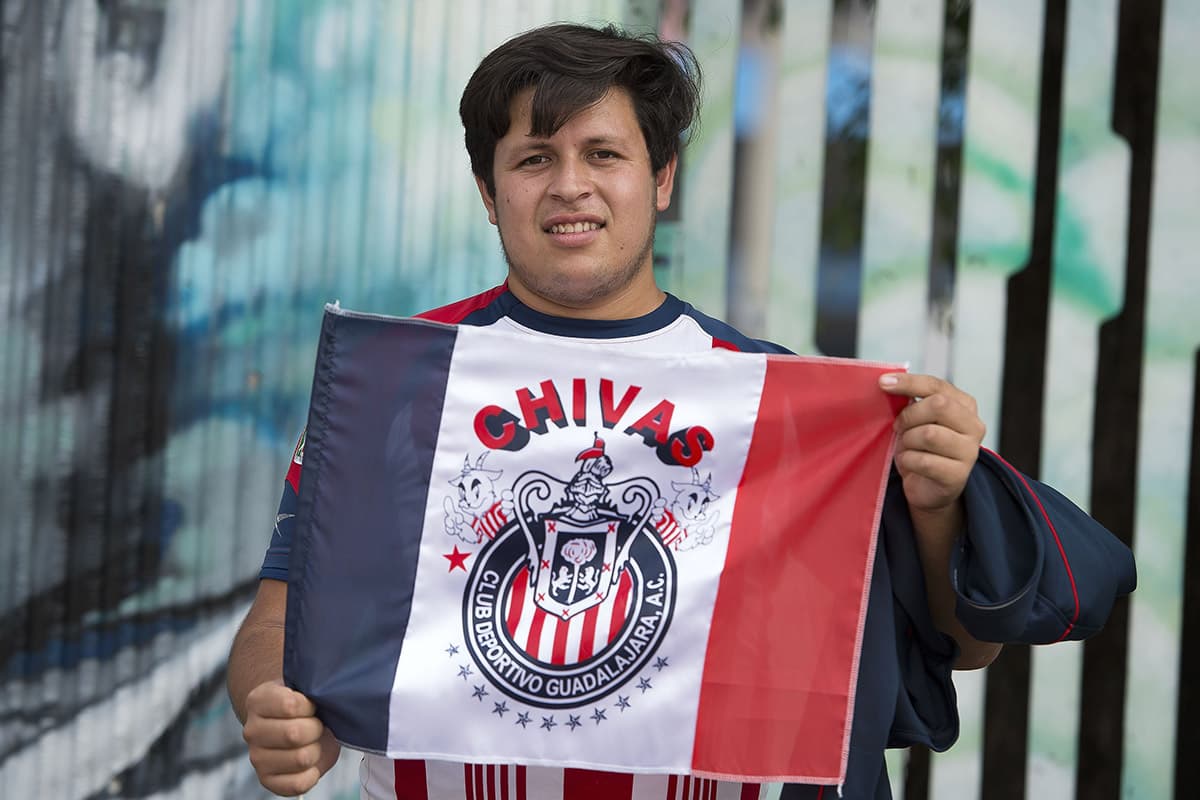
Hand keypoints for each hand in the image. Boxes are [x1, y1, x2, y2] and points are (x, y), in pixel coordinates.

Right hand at [242, 680, 339, 796]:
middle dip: (315, 729)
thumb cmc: (304, 705)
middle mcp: (252, 730)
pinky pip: (298, 784)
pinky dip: (312, 774)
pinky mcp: (267, 781)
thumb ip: (311, 686)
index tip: (312, 705)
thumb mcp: (305, 687)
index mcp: (258, 701)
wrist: (295, 723)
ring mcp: (257, 758)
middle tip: (316, 725)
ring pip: (301, 759)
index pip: (290, 705)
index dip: (310, 705)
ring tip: (312, 742)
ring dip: (316, 750)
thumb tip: (329, 690)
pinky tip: (311, 762)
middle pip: (294, 734)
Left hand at [879, 373, 984, 515]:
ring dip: (908, 441)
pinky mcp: (958, 475)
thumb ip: (911, 402)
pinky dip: (908, 460)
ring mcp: (969, 452)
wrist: (927, 488)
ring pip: (929, 434)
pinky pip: (923, 460)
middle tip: (898, 427)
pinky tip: (910, 463)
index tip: (883, 383)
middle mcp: (973, 426)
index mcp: (965, 405)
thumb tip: (888, 383)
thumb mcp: (917, 420)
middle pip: (938, 405)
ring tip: (907, 447)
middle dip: (909, 415)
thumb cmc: (921, 449)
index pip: (936, 386)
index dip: (909, 383)